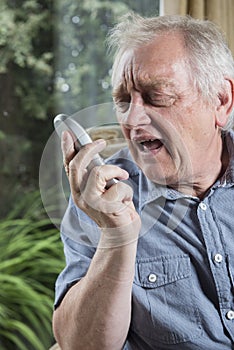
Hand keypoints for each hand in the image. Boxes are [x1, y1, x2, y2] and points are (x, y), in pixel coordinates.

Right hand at [62, 130, 140, 246]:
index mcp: (79, 191)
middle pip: (78, 165)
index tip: (68, 132)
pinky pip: (118, 187)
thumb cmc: (115, 210)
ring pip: (99, 173)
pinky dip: (127, 190)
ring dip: (116, 171)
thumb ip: (98, 177)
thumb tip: (98, 157)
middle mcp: (80, 196)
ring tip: (122, 178)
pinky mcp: (105, 208)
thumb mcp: (104, 191)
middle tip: (102, 142)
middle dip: (89, 148)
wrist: (121, 235)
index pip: (69, 166)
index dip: (67, 148)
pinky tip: (126, 201)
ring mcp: (91, 203)